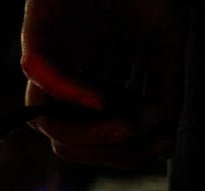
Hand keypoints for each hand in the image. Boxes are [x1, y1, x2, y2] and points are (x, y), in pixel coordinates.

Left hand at [20, 0, 186, 169]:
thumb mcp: (165, 41)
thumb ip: (163, 89)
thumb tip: (162, 142)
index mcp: (90, 82)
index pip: (91, 139)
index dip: (122, 153)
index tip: (160, 145)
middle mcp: (65, 75)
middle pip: (64, 140)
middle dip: (105, 151)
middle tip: (141, 136)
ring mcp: (50, 51)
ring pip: (44, 118)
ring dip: (85, 134)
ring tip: (124, 125)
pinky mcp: (39, 23)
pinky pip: (39, 70)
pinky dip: (69, 92)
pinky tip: (103, 96)